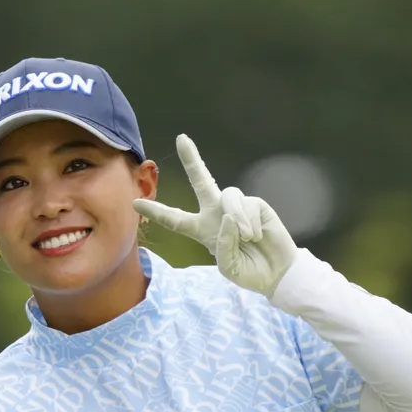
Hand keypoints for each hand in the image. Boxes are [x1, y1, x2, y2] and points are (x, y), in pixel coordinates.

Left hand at [134, 134, 297, 296]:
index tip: (135, 204)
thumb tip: (227, 217)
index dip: (156, 212)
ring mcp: (236, 207)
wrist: (276, 273)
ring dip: (236, 219)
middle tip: (182, 138)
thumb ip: (223, 245)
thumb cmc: (248, 272)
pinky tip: (257, 235)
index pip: (175, 219)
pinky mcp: (256, 204)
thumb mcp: (228, 267)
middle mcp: (217, 213)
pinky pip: (245, 204)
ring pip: (227, 196)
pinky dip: (249, 222)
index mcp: (202, 230)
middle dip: (193, 159)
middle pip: (202, 181)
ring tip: (247, 238)